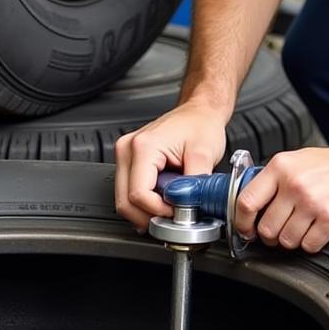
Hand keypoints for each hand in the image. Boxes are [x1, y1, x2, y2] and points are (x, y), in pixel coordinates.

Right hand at [114, 102, 226, 230]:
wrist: (199, 112)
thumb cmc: (201, 125)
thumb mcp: (204, 155)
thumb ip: (194, 185)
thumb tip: (188, 210)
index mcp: (144, 146)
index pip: (138, 194)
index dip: (158, 211)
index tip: (177, 214)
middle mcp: (128, 149)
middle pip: (125, 201)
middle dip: (149, 216)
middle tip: (173, 217)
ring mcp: (125, 154)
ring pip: (123, 200)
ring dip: (146, 211)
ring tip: (170, 207)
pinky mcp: (129, 160)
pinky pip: (128, 191)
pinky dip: (144, 203)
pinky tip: (162, 200)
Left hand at [234, 141, 328, 253]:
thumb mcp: (298, 159)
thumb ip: (274, 179)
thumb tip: (250, 205)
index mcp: (281, 166)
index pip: (246, 202)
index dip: (242, 222)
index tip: (246, 230)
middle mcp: (294, 184)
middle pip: (266, 228)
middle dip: (272, 235)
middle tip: (281, 230)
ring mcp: (312, 203)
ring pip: (286, 241)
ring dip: (293, 240)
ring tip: (304, 227)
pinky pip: (309, 246)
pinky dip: (312, 243)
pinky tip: (319, 230)